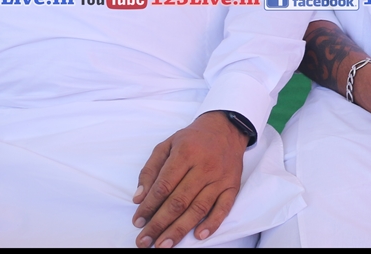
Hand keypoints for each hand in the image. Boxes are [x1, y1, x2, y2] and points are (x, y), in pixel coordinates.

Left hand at [132, 111, 248, 247]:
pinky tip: (199, 235)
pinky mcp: (233, 185)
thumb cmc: (192, 138)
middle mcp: (204, 166)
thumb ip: (150, 170)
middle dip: (159, 224)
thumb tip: (139, 198)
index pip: (164, 186)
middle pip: (179, 201)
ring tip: (163, 245)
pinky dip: (212, 223)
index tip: (137, 222)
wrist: (226, 127)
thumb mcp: (167, 145)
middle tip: (145, 240)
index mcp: (185, 153)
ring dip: (180, 229)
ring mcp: (220, 177)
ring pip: (199, 208)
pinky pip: (224, 207)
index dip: (149, 207)